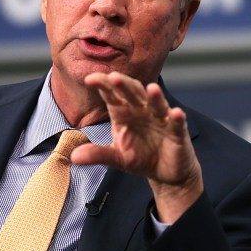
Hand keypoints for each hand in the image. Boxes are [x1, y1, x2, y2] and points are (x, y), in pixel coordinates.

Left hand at [74, 71, 203, 222]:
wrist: (165, 173)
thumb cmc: (140, 158)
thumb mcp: (117, 157)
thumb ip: (97, 154)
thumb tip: (73, 156)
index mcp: (124, 113)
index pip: (112, 95)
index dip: (103, 85)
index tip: (89, 79)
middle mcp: (142, 111)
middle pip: (133, 93)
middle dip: (125, 85)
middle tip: (113, 77)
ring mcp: (161, 119)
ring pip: (157, 104)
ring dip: (155, 96)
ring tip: (151, 88)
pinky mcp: (177, 132)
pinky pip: (177, 123)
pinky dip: (177, 118)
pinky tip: (176, 113)